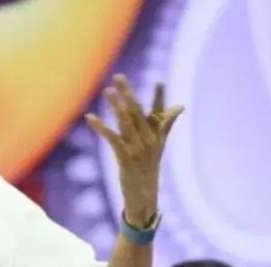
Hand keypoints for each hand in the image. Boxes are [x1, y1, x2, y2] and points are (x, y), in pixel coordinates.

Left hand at [85, 74, 183, 225]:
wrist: (144, 195)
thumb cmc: (149, 167)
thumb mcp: (158, 144)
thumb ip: (165, 123)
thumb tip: (180, 106)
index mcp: (156, 135)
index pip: (159, 113)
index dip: (159, 97)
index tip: (158, 81)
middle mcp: (149, 139)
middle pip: (138, 112)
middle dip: (128, 93)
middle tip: (119, 76)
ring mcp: (138, 148)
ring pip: (126, 121)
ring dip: (115, 105)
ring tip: (107, 90)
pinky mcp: (126, 157)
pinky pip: (112, 138)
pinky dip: (101, 126)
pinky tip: (90, 117)